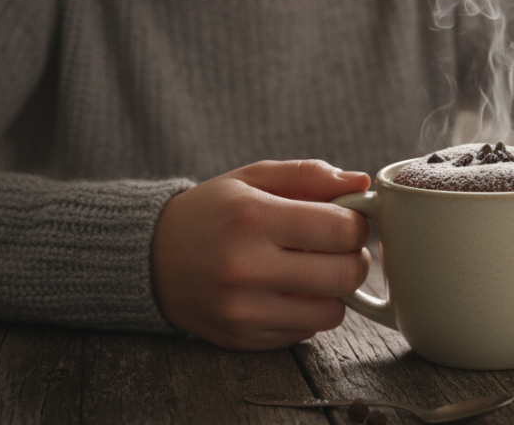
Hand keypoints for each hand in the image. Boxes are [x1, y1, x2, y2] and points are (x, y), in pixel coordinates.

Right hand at [151, 160, 371, 350]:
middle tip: (338, 249)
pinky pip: (306, 332)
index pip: (342, 230)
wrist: (151, 260)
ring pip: (333, 313)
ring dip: (333, 292)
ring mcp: (244, 310)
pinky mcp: (244, 339)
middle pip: (346, 275)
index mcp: (253, 218)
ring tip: (312, 271)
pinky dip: (307, 312)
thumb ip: (308, 175)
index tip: (347, 222)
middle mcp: (247, 268)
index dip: (357, 224)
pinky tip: (285, 292)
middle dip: (354, 259)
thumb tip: (362, 181)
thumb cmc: (213, 213)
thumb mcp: (253, 178)